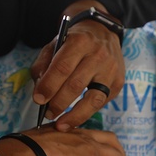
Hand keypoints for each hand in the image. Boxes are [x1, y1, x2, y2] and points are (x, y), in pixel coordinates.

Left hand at [31, 5, 124, 129]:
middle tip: (47, 113)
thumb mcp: (55, 43)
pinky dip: (86, 113)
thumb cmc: (75, 40)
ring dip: (74, 115)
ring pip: (92, 100)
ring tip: (60, 124)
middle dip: (58, 103)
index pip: (62, 68)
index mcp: (80, 41)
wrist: (103, 31)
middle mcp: (99, 55)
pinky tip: (74, 118)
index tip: (38, 100)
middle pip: (76, 85)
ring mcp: (111, 70)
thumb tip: (40, 91)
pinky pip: (100, 103)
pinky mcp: (118, 83)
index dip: (48, 86)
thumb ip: (44, 65)